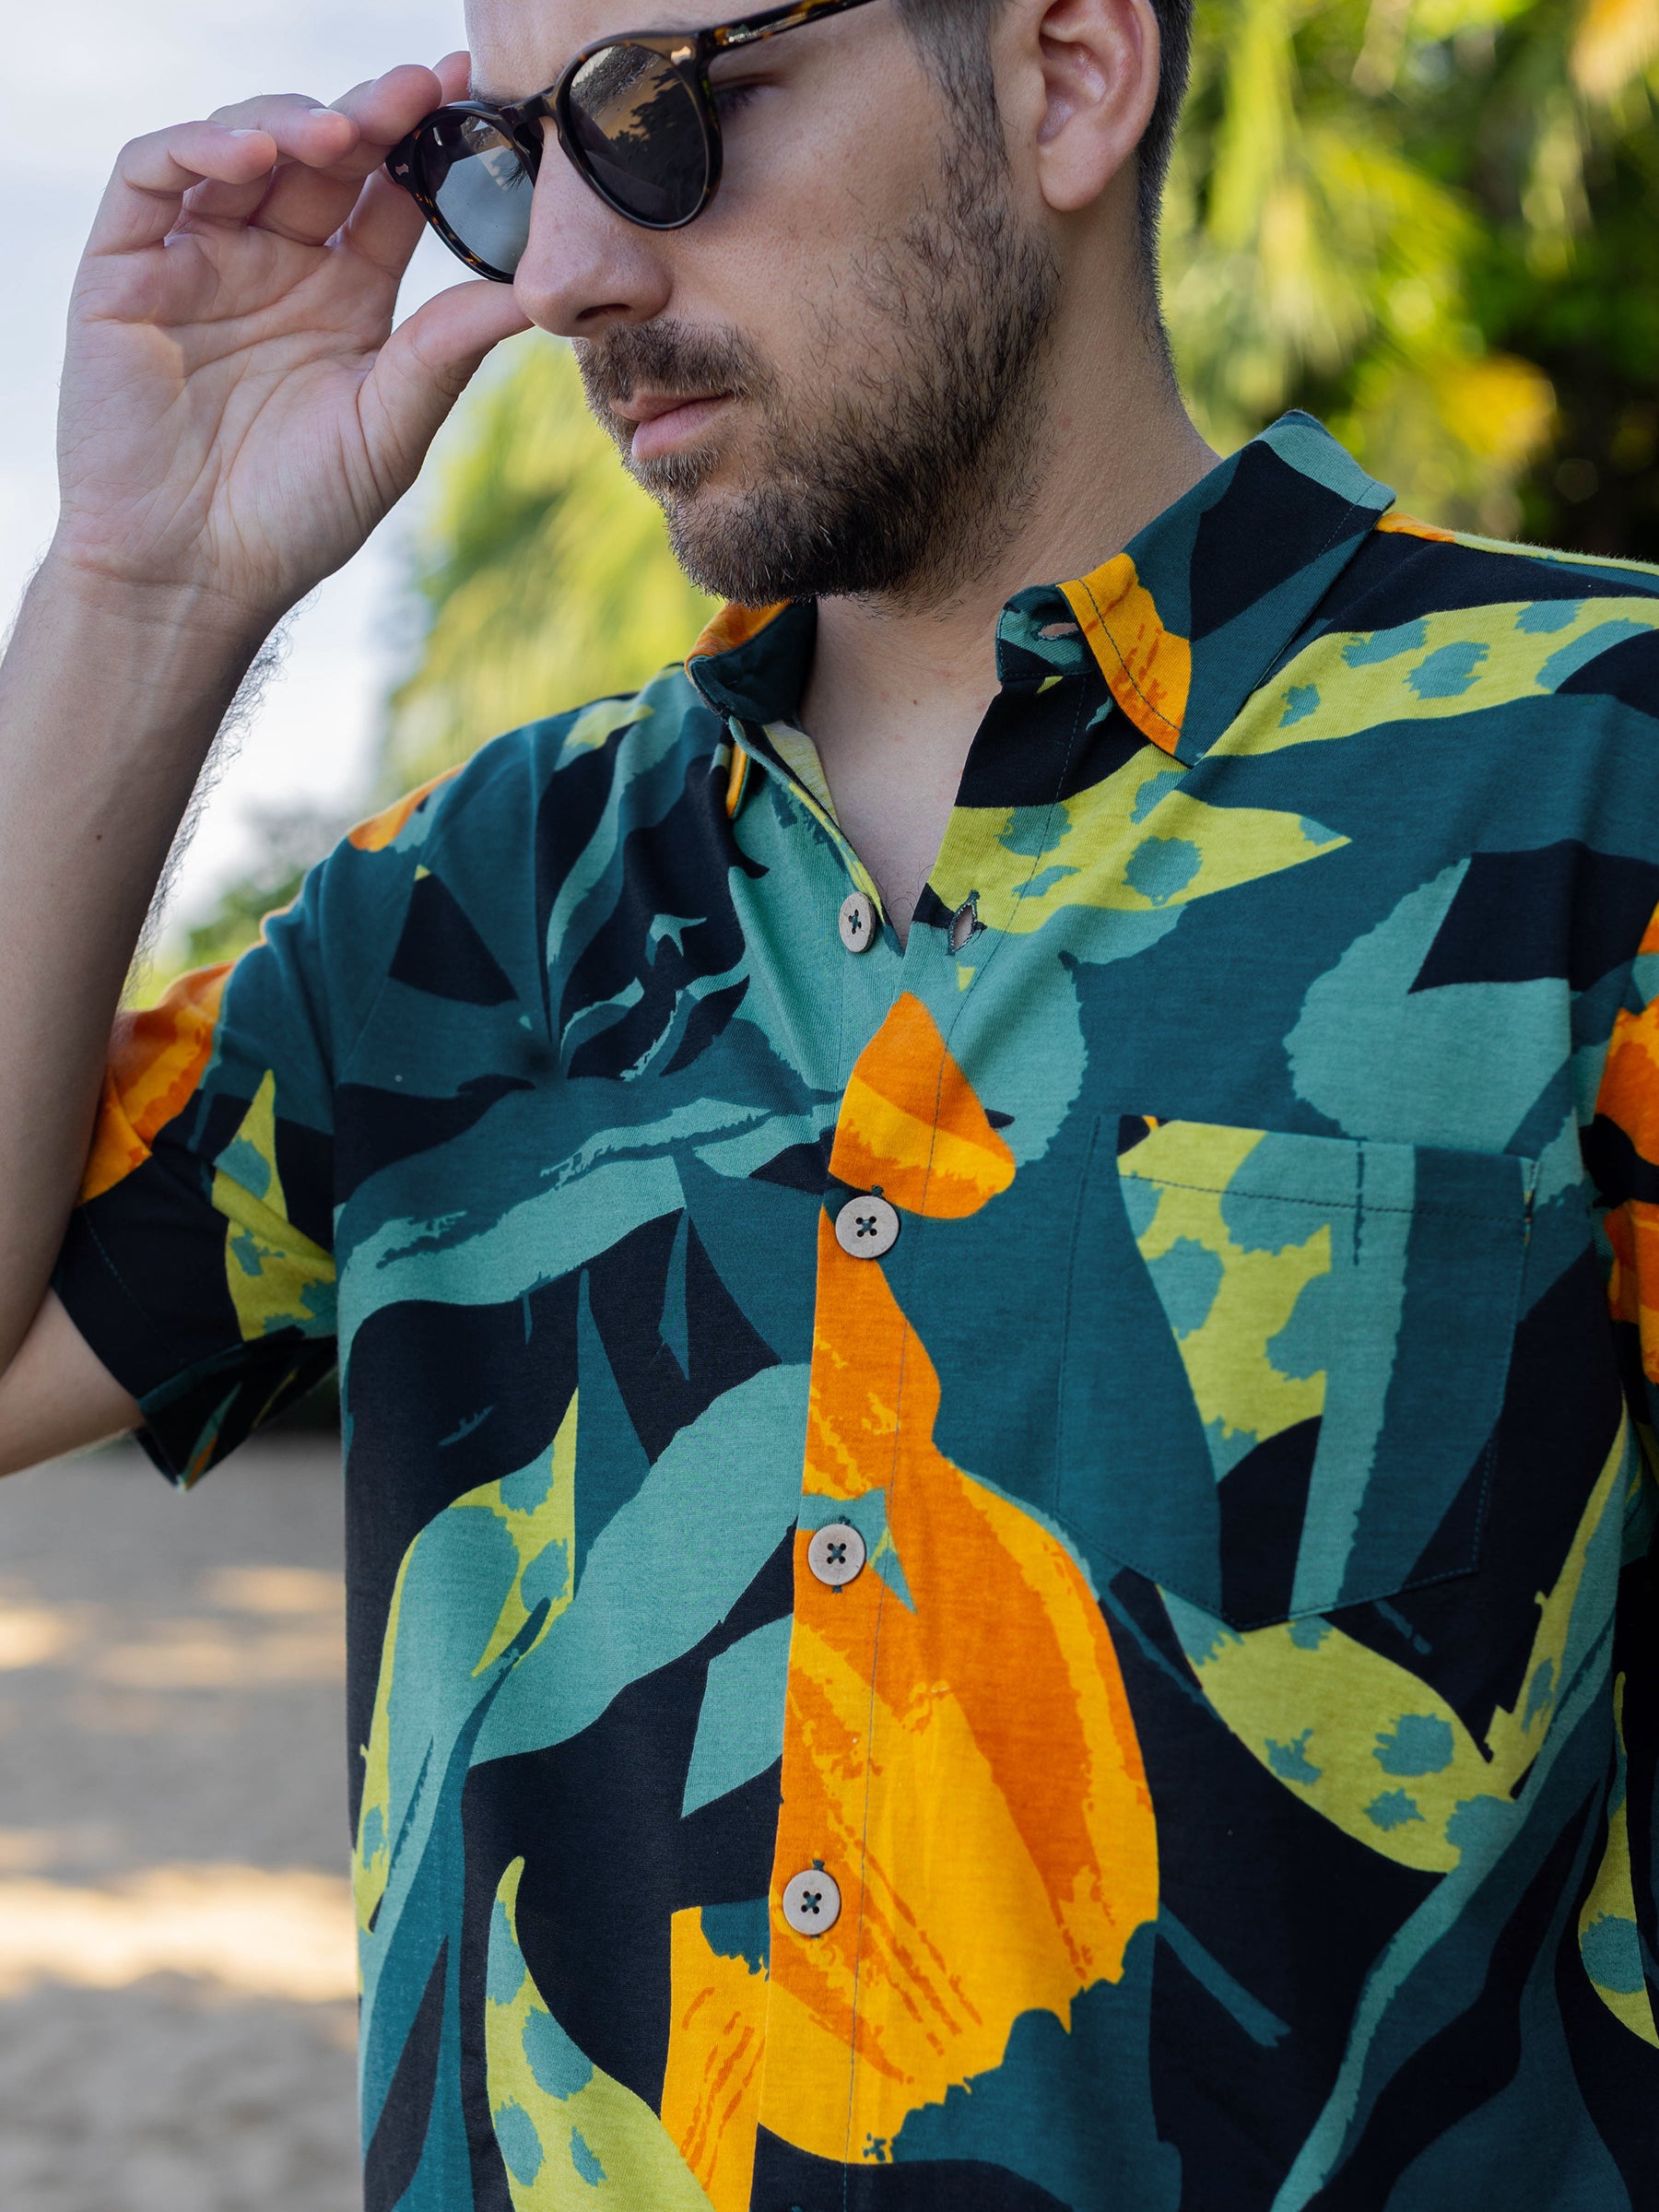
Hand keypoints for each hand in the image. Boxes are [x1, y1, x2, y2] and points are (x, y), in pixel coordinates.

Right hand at [51, 55, 531, 630]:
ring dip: (291, 118)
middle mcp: (272, 265)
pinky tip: (256, 155)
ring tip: (344, 128)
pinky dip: (200, 146)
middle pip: (320, 154)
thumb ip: (448, 349)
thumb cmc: (297, 517)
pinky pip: (152, 174)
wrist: (195, 577)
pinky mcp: (126, 268)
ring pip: (240, 146)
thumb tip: (538, 292)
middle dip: (369, 111)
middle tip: (418, 88)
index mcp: (343, 296)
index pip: (386, 193)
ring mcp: (197, 259)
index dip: (424, 141)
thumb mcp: (390, 426)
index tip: (468, 92)